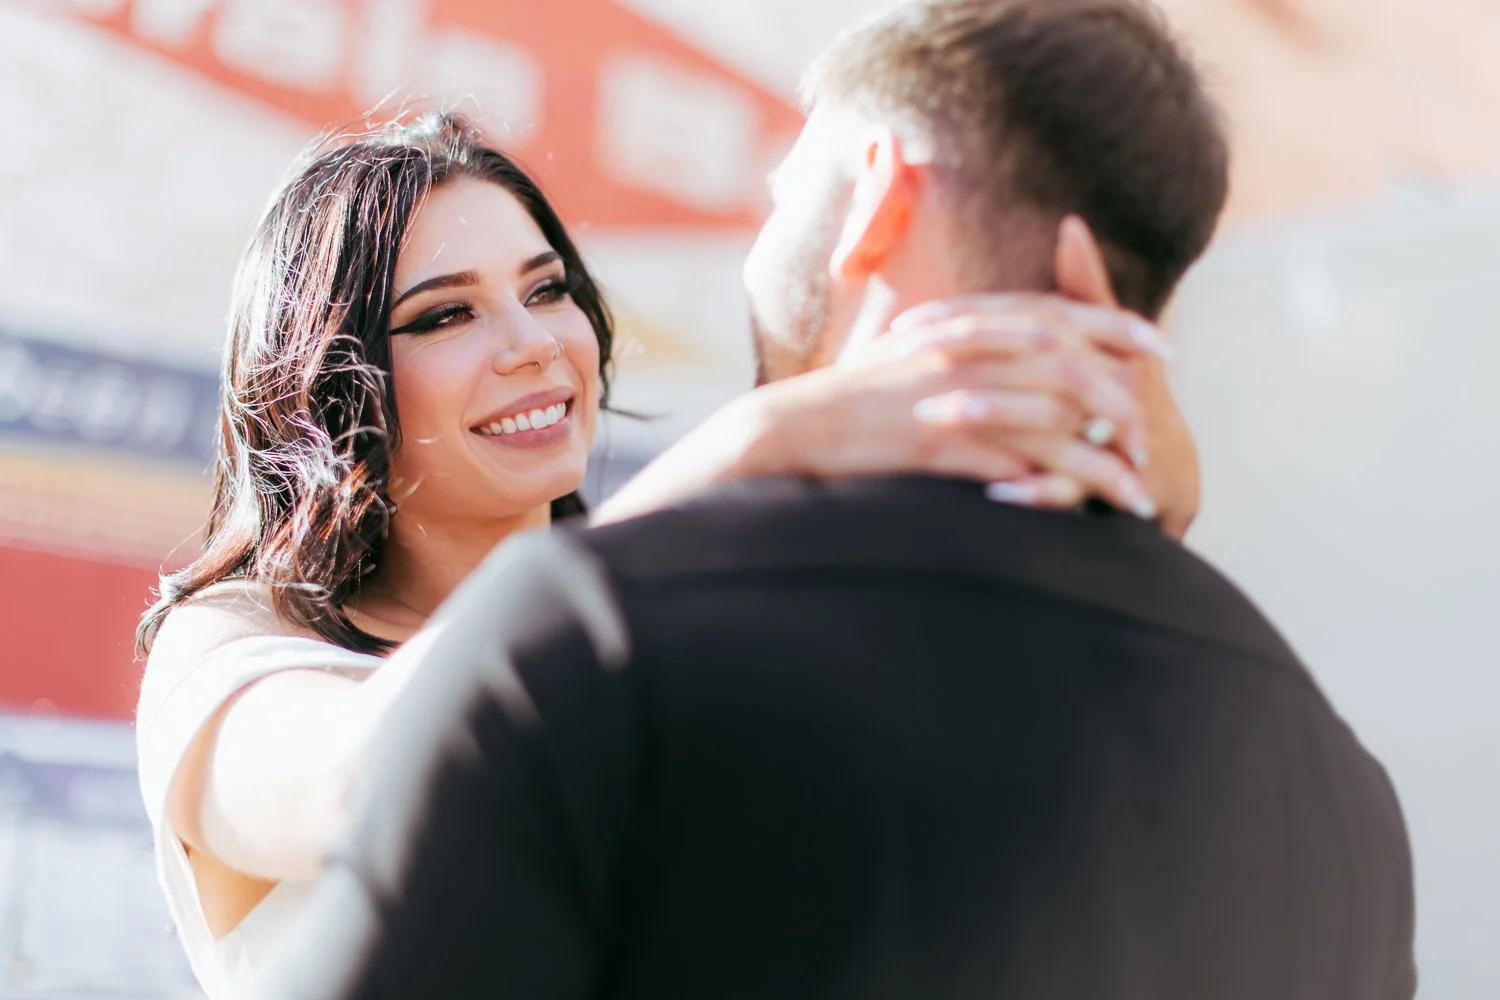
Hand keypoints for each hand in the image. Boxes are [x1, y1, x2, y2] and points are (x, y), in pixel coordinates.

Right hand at [751, 293, 1169, 519]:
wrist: (792, 424)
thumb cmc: (851, 394)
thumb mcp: (911, 350)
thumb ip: (965, 341)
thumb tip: (1010, 344)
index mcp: (962, 325)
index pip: (1056, 314)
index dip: (1115, 326)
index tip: (1159, 346)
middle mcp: (964, 353)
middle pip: (1068, 368)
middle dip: (1120, 405)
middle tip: (1148, 441)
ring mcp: (950, 398)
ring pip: (1050, 424)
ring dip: (1100, 463)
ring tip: (1135, 497)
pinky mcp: (935, 444)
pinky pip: (1009, 467)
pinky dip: (1048, 489)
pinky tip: (1075, 513)